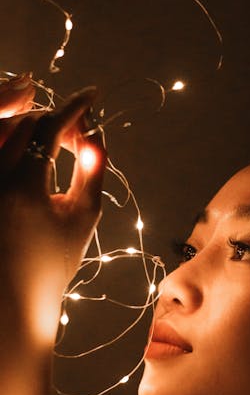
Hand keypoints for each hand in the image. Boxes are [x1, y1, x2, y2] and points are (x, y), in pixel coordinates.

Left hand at [0, 76, 105, 344]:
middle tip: (79, 132)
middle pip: (24, 123)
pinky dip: (11, 140)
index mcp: (23, 190)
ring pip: (3, 132)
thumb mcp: (82, 217)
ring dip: (30, 125)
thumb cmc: (52, 262)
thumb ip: (93, 172)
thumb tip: (95, 134)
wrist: (11, 300)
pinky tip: (27, 146)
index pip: (49, 129)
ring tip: (56, 141)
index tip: (92, 94)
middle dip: (55, 118)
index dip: (73, 107)